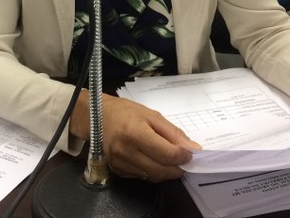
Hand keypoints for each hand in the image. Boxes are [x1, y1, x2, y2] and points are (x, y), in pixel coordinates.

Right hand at [70, 92, 199, 182]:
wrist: (97, 117)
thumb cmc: (125, 112)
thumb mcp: (151, 115)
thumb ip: (172, 133)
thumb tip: (192, 148)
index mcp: (135, 133)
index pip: (167, 154)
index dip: (183, 156)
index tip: (190, 152)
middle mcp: (126, 151)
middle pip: (161, 170)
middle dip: (177, 168)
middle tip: (184, 160)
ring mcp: (120, 163)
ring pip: (153, 176)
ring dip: (166, 171)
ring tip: (169, 159)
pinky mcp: (118, 170)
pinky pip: (143, 177)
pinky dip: (153, 171)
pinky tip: (153, 160)